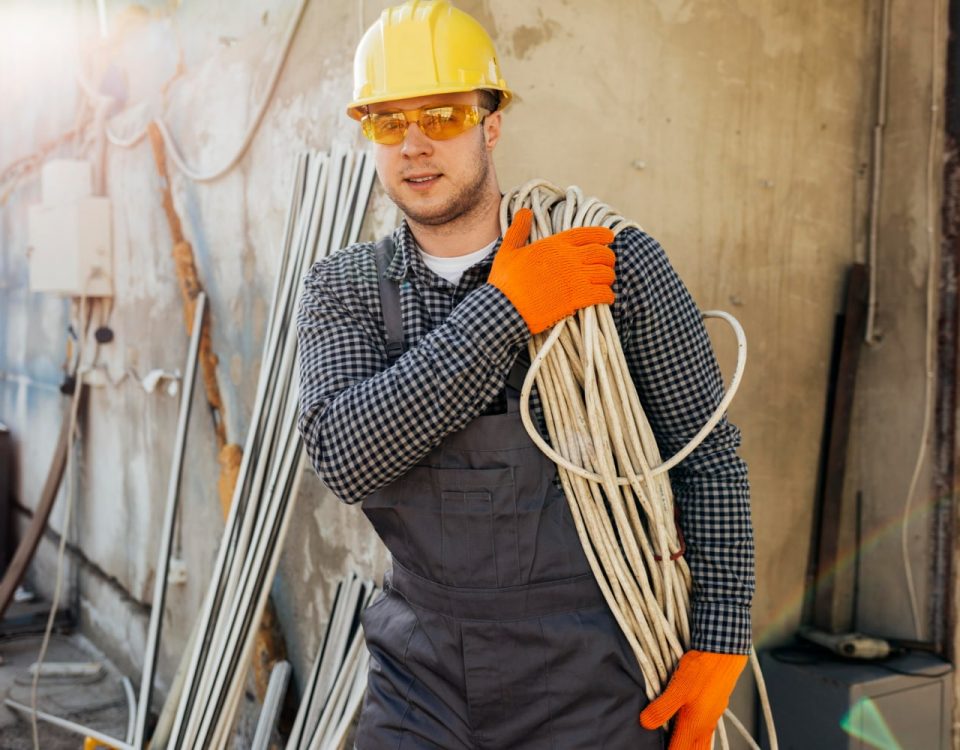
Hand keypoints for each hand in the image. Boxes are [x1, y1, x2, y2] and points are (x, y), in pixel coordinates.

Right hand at [488, 208, 615, 333]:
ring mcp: (574, 278)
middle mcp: (569, 258)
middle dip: (608, 258)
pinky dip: (607, 295)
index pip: (586, 234)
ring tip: (606, 282)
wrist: (506, 308)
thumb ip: (518, 230)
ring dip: (608, 277)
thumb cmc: (505, 281)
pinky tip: (605, 297)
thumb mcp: (508, 250)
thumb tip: (524, 211)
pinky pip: (602, 293)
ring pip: (605, 274)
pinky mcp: (576, 298)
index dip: (602, 234)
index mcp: (554, 244)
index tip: (609, 238)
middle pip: (601, 253)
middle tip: (607, 264)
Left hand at [639, 650, 747, 749]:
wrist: (725, 654)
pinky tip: (688, 723)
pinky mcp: (715, 706)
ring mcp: (712, 716)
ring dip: (690, 744)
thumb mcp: (677, 688)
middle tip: (669, 747)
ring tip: (678, 740)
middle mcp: (705, 725)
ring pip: (701, 741)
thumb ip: (662, 708)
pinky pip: (705, 729)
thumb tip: (646, 723)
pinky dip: (695, 733)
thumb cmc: (703, 670)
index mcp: (694, 726)